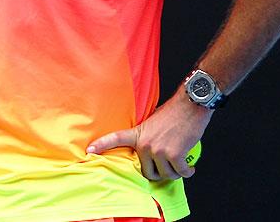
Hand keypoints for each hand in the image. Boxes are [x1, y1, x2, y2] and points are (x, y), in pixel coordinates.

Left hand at [86, 89, 211, 180]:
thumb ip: (146, 137)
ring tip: (180, 160)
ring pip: (166, 174)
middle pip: (148, 172)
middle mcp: (145, 144)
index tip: (89, 151)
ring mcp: (159, 150)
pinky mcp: (174, 155)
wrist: (189, 105)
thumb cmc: (173, 114)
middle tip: (168, 163)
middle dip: (159, 172)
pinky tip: (189, 167)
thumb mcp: (152, 123)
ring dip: (175, 172)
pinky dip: (187, 171)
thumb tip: (148, 152)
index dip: (102, 145)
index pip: (116, 138)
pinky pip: (180, 173)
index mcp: (138, 134)